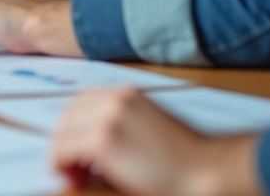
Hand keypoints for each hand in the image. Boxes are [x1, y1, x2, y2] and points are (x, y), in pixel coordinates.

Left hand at [52, 89, 259, 195]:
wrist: (208, 169)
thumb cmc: (186, 156)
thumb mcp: (151, 125)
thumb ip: (122, 125)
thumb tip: (90, 145)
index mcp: (126, 93)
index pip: (82, 102)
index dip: (74, 125)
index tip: (75, 145)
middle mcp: (114, 100)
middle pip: (69, 116)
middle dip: (65, 140)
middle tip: (73, 166)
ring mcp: (107, 118)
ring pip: (63, 134)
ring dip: (62, 154)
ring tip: (75, 174)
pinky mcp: (103, 142)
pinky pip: (65, 150)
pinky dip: (61, 163)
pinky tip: (72, 176)